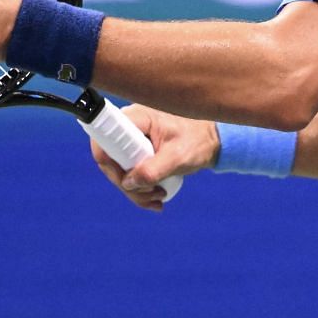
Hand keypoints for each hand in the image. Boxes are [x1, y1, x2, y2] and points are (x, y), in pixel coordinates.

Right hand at [88, 104, 218, 212]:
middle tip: (150, 194)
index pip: (104, 141)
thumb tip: (129, 183)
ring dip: (135, 191)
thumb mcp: (178, 157)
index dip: (110, 165)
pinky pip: (129, 173)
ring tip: (158, 198)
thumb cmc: (198, 141)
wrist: (213, 141)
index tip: (128, 182)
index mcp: (136, 118)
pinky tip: (155, 199)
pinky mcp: (137, 151)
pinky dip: (140, 190)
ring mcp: (131, 139)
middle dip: (128, 185)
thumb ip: (153, 170)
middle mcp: (129, 126)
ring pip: (119, 171)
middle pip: (110, 160)